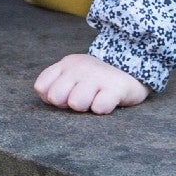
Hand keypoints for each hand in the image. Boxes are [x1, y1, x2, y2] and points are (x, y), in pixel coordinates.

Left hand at [34, 52, 149, 113]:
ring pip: (76, 103)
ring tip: (94, 100)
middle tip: (81, 100)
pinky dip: (102, 109)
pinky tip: (107, 102)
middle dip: (66, 104)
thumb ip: (57, 85)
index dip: (51, 98)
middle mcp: (78, 69)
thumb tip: (49, 99)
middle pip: (55, 97)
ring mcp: (97, 77)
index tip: (65, 97)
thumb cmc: (97, 78)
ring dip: (85, 107)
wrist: (133, 66)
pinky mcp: (116, 88)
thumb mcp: (74, 74)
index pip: (42, 87)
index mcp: (66, 65)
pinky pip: (100, 107)